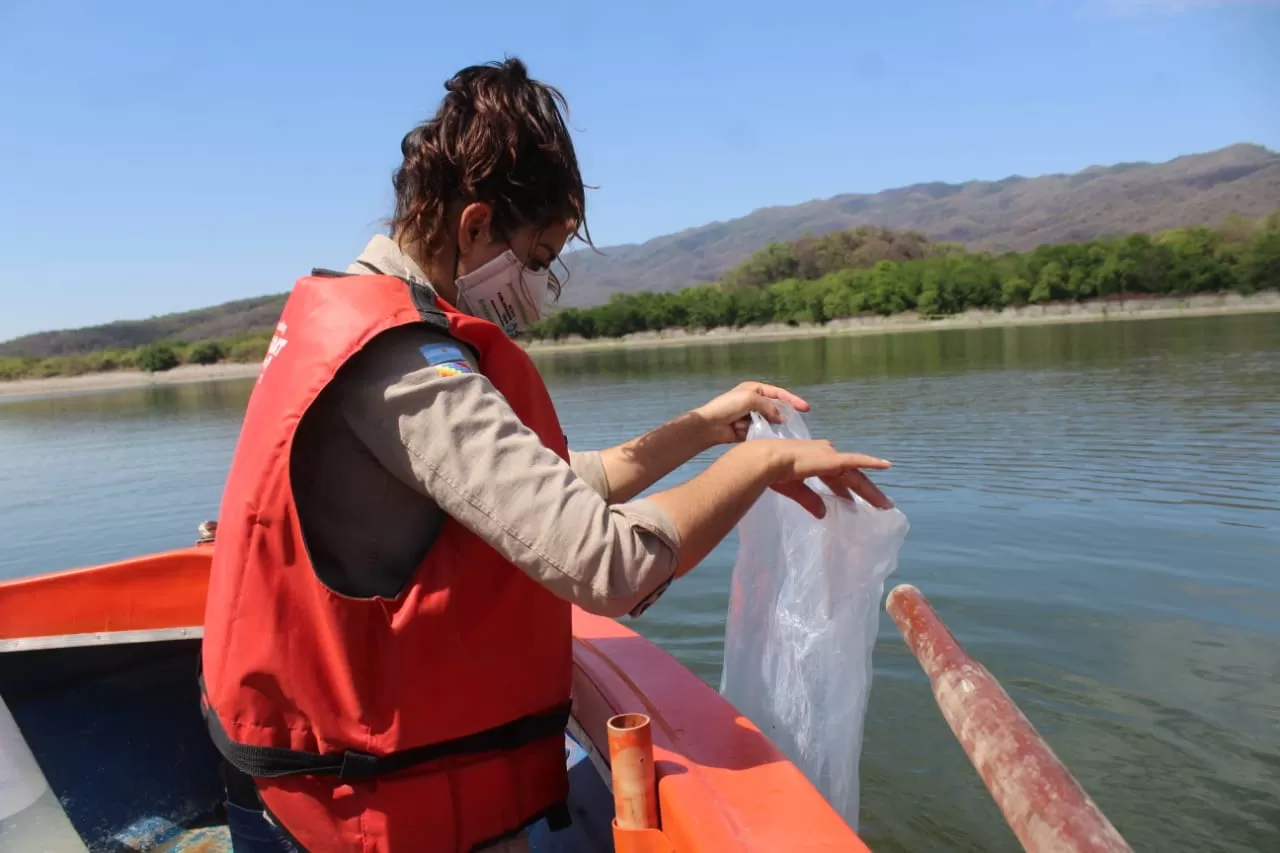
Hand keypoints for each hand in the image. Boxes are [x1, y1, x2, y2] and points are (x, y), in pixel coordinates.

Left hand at [693, 381, 809, 445]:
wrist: (708, 426)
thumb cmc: (727, 407)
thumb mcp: (750, 399)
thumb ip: (769, 406)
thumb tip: (782, 418)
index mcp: (754, 390)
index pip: (778, 393)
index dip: (793, 400)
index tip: (806, 409)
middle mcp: (753, 402)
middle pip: (775, 408)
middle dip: (780, 416)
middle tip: (790, 424)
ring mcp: (750, 417)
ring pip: (769, 422)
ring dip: (768, 425)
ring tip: (771, 430)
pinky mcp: (747, 430)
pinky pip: (761, 432)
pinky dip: (761, 434)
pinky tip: (762, 437)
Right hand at [755, 439, 893, 517]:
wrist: (767, 459)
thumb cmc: (773, 472)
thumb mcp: (794, 489)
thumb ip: (810, 500)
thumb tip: (822, 514)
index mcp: (815, 460)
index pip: (836, 477)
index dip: (846, 490)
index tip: (854, 503)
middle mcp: (826, 454)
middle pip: (851, 476)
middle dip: (865, 492)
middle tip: (880, 506)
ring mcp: (830, 456)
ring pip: (856, 475)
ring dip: (870, 490)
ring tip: (885, 504)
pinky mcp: (833, 460)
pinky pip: (856, 462)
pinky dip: (871, 462)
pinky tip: (887, 465)